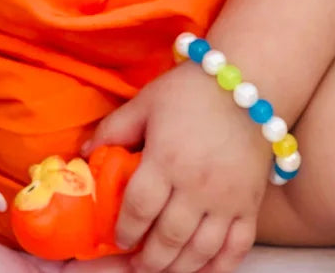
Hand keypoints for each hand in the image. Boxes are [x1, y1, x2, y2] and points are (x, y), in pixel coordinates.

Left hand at [85, 64, 270, 272]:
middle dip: (148, 260)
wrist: (248, 80)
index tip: (118, 238)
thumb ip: (114, 129)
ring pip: (200, 251)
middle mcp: (197, 186)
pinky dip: (219, 267)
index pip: (139, 209)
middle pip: (168, 239)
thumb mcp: (146, 102)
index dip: (125, 230)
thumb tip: (83, 153)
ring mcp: (227, 199)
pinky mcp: (251, 204)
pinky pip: (237, 249)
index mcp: (166, 159)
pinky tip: (202, 270)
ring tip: (162, 268)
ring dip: (177, 268)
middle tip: (136, 264)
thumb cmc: (191, 90)